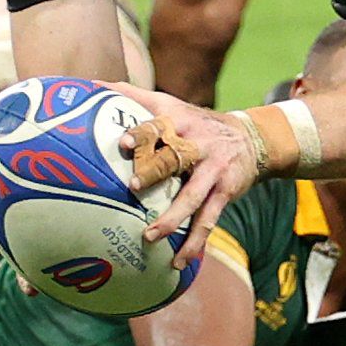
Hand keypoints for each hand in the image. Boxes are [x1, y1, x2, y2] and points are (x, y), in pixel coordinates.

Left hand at [122, 89, 263, 265]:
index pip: (158, 125)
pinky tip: (179, 262)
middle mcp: (197, 144)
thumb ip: (133, 95)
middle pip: (176, 159)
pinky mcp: (225, 192)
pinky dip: (195, 242)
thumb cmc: (197, 122)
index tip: (122, 142)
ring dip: (172, 218)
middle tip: (132, 186)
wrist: (252, 138)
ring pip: (193, 197)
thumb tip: (93, 84)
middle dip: (155, 172)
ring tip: (150, 237)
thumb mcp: (171, 103)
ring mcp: (213, 170)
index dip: (141, 132)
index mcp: (179, 122)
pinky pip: (208, 220)